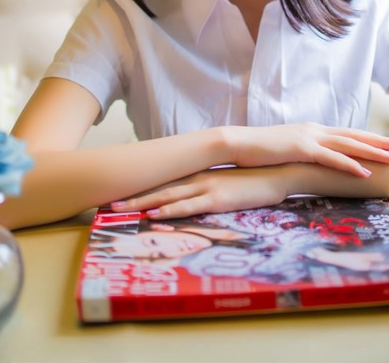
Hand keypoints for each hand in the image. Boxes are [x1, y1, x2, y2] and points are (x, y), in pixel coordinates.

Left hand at [111, 166, 289, 219]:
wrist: (279, 173)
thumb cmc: (254, 180)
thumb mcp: (226, 181)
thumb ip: (208, 186)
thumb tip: (192, 195)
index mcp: (199, 173)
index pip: (166, 180)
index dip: (143, 187)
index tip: (122, 191)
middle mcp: (198, 177)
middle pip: (159, 187)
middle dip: (134, 195)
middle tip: (109, 201)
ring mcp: (207, 187)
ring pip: (168, 196)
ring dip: (143, 203)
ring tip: (121, 209)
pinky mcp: (218, 199)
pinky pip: (189, 206)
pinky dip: (170, 210)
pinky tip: (154, 215)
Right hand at [225, 123, 388, 178]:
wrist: (237, 144)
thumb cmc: (260, 151)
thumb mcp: (287, 151)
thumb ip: (303, 154)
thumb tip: (315, 164)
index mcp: (313, 130)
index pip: (348, 134)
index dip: (370, 139)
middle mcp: (315, 130)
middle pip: (355, 135)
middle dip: (381, 142)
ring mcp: (309, 137)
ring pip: (349, 144)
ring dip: (373, 152)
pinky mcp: (300, 148)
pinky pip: (330, 157)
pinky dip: (349, 164)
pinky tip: (364, 172)